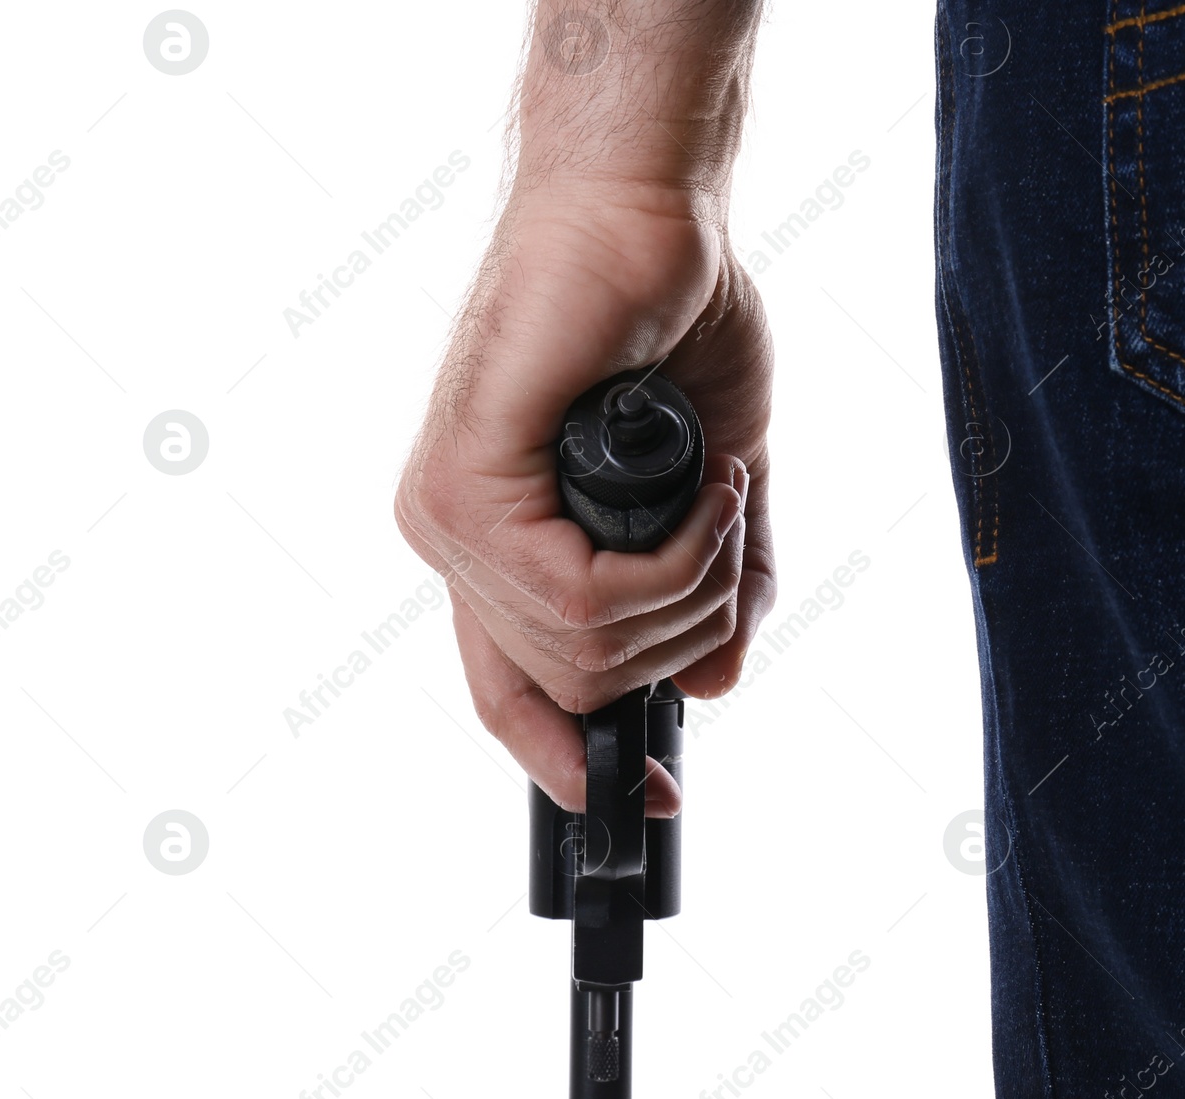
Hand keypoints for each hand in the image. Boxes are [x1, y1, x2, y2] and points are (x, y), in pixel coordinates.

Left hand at [394, 186, 774, 816]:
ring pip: (580, 651)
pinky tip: (708, 491)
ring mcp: (450, 514)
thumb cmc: (674, 331)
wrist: (654, 213)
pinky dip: (671, 563)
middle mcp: (461, 540)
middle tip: (734, 543)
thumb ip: (712, 588)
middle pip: (571, 686)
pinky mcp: (462, 478)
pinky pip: (576, 597)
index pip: (512, 692)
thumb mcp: (716, 490)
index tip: (652, 797)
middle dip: (684, 635)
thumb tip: (719, 683)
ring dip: (690, 592)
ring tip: (727, 498)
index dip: (576, 760)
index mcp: (506, 546)